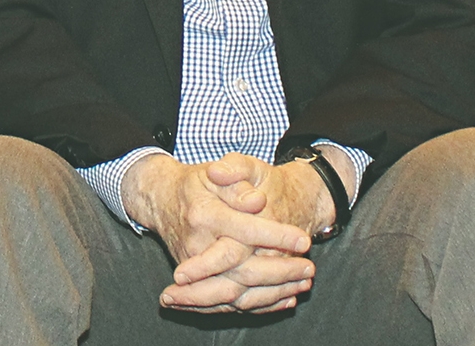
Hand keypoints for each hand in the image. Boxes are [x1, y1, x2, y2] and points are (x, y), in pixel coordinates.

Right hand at [121, 154, 315, 314]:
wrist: (164, 199)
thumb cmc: (199, 183)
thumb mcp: (219, 169)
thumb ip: (237, 175)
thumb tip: (255, 201)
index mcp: (204, 215)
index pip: (244, 231)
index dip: (276, 237)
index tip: (304, 241)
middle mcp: (197, 247)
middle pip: (240, 270)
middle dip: (279, 272)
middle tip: (310, 268)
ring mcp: (194, 270)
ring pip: (235, 293)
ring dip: (273, 293)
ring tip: (303, 285)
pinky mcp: (195, 283)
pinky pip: (226, 303)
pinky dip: (257, 305)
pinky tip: (284, 300)